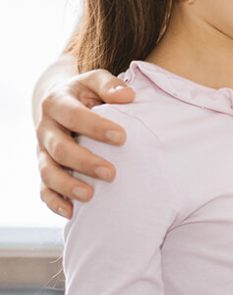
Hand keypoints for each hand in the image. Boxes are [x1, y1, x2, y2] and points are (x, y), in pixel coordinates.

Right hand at [35, 69, 134, 217]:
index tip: (121, 137)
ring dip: (67, 185)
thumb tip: (127, 96)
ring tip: (90, 195)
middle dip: (84, 162)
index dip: (95, 126)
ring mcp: (42, 151)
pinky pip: (44, 189)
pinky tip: (71, 213)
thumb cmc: (87, 93)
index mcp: (57, 103)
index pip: (72, 115)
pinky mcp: (45, 168)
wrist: (62, 103)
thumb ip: (109, 86)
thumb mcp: (95, 82)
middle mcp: (45, 128)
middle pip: (59, 148)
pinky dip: (54, 202)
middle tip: (112, 173)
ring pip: (48, 171)